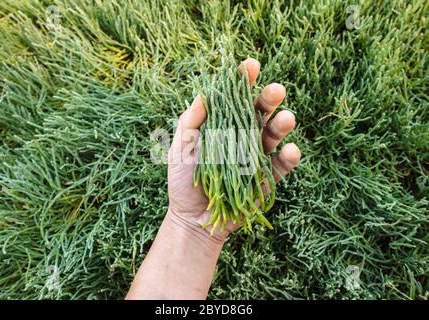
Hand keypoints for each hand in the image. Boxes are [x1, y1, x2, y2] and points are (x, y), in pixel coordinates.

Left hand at [167, 58, 300, 240]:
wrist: (193, 219)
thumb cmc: (183, 180)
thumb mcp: (179, 149)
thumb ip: (190, 123)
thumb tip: (203, 94)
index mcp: (222, 125)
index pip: (234, 98)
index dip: (243, 81)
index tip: (250, 67)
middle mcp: (242, 136)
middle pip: (259, 112)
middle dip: (268, 98)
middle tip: (275, 89)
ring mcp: (256, 156)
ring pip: (273, 134)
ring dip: (281, 124)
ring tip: (286, 117)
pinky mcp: (267, 178)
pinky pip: (281, 165)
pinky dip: (288, 157)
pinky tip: (290, 149)